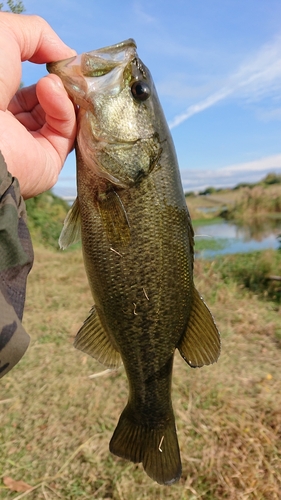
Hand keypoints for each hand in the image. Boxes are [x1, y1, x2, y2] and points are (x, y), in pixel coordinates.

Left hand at [0, 12, 76, 198]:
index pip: (29, 90)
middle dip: (61, 82)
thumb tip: (66, 54)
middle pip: (49, 104)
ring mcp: (31, 147)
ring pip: (63, 117)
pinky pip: (67, 132)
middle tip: (65, 68)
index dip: (47, 70)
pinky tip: (50, 91)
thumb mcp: (5, 35)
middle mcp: (13, 127)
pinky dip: (65, 108)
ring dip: (62, 93)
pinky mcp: (48, 162)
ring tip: (51, 80)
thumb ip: (38, 34)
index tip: (59, 56)